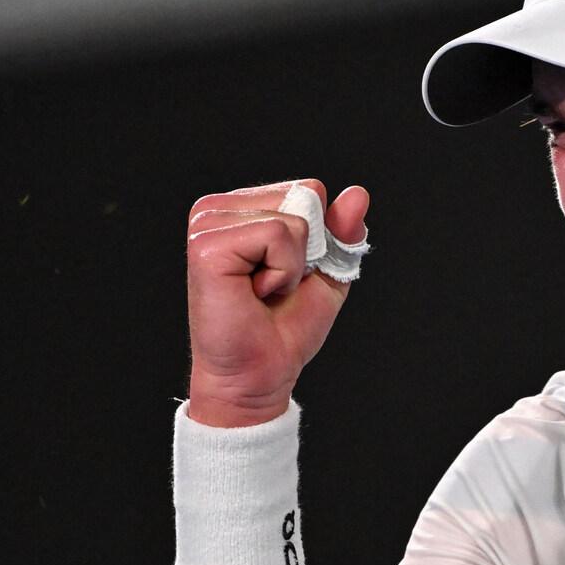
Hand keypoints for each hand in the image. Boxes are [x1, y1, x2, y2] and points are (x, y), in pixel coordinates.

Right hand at [184, 179, 369, 426]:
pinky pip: (277, 235)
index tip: (290, 274)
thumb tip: (357, 193)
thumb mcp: (326, 271)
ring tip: (262, 291)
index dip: (318, 238)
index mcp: (240, 208)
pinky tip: (254, 292)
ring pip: (293, 218)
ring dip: (292, 266)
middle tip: (274, 285)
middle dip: (306, 250)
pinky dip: (281, 272)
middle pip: (304, 196)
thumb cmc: (285, 328)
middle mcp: (217, 209)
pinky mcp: (207, 246)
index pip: (309, 190)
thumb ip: (341, 232)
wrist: (259, 374)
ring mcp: (207, 224)